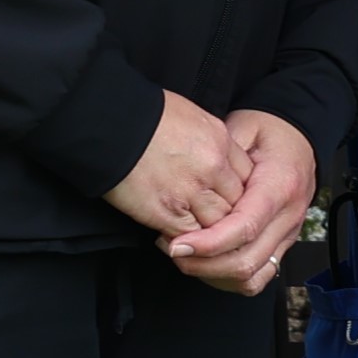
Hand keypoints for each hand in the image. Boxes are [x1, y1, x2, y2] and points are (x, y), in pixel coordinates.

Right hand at [110, 92, 246, 248]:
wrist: (108, 124)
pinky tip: (181, 238)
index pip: (248, 177)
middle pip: (239, 204)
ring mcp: (191, 192)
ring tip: (202, 234)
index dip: (240, 191)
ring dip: (211, 231)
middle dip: (230, 214)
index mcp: (220, 142)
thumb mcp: (190, 116)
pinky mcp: (167, 213)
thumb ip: (210, 141)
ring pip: (220, 225)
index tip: (228, 197)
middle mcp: (212, 168)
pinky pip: (193, 238)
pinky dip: (189, 242)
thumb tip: (217, 157)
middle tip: (219, 221)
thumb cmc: (144, 115)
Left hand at [160, 111, 319, 295]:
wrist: (297, 139)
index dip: (208, 243)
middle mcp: (288, 216)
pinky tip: (207, 264)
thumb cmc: (268, 132)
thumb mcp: (242, 129)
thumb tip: (189, 181)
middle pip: (247, 261)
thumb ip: (220, 157)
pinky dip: (229, 279)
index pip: (245, 227)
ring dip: (214, 274)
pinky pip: (258, 277)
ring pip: (252, 276)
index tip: (177, 245)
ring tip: (186, 257)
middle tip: (172, 249)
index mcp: (280, 185)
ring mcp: (288, 235)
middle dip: (203, 264)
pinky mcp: (282, 245)